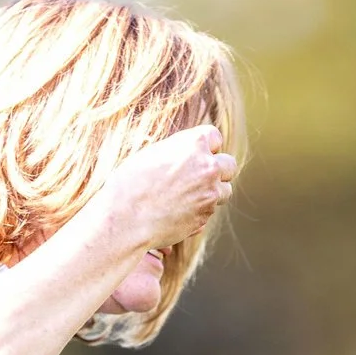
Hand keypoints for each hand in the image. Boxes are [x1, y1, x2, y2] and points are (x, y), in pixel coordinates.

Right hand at [100, 124, 235, 254]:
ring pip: (225, 191)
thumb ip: (179, 152)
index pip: (215, 137)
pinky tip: (176, 212)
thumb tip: (190, 154)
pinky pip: (209, 211)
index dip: (205, 146)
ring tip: (187, 196)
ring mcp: (210, 194)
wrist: (125, 217)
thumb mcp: (153, 154)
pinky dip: (199, 211)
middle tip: (200, 176)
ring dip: (212, 192)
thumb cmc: (129, 182)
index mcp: (194, 143)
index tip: (196, 154)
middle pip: (229, 165)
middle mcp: (208, 167)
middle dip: (218, 170)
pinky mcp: (205, 217)